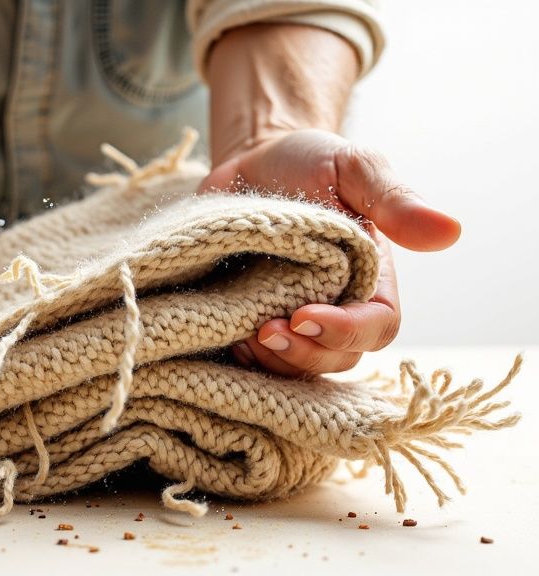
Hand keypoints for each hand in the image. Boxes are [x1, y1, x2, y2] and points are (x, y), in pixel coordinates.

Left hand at [202, 129, 460, 376]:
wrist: (252, 160)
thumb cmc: (312, 162)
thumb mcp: (354, 167)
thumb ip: (395, 200)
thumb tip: (450, 231)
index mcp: (369, 280)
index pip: (376, 327)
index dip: (345, 333)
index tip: (304, 317)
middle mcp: (335, 309)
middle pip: (335, 359)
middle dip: (302, 355)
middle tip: (263, 331)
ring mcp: (291, 320)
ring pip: (293, 369)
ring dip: (268, 363)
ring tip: (240, 337)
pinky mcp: (249, 320)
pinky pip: (251, 361)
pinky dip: (237, 360)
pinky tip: (219, 340)